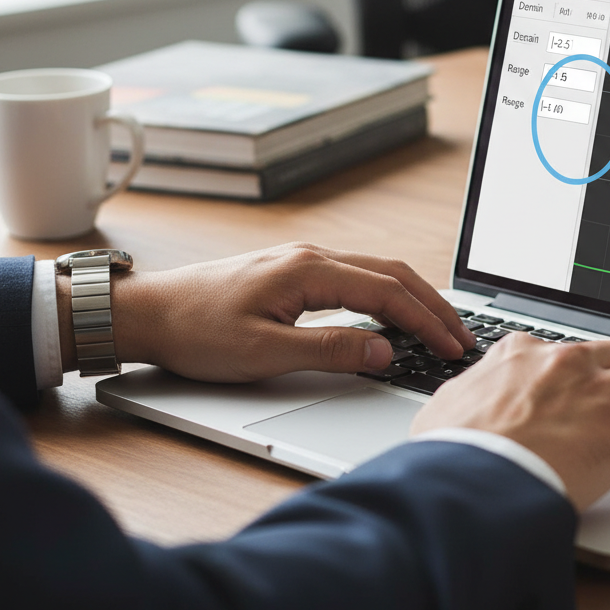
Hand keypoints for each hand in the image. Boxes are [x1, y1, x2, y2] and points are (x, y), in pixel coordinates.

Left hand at [56, 242, 474, 380]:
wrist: (148, 312)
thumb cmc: (195, 330)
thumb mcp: (264, 352)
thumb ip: (330, 350)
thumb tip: (383, 350)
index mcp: (309, 270)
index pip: (387, 293)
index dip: (426, 321)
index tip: (451, 346)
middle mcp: (312, 256)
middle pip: (392, 274)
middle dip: (432, 305)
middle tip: (461, 337)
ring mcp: (304, 261)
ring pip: (377, 272)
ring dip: (412, 298)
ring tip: (438, 327)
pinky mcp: (294, 272)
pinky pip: (356, 278)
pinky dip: (386, 295)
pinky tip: (393, 314)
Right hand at [411, 333, 609, 511]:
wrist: (470, 483)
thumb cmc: (450, 453)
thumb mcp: (443, 408)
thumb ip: (464, 396)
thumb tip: (457, 404)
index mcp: (521, 353)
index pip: (560, 350)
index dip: (575, 370)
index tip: (580, 384)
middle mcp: (565, 362)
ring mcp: (599, 392)